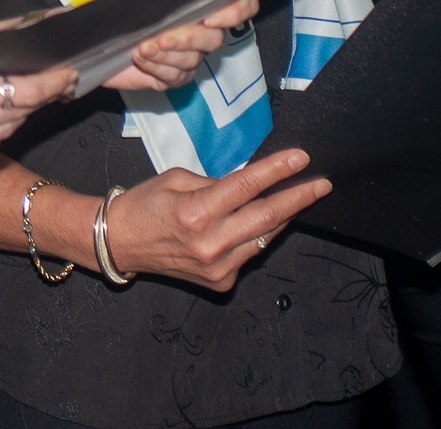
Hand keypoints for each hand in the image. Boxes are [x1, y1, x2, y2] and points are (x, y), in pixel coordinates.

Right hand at [84, 148, 328, 291]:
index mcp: (197, 211)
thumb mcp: (176, 179)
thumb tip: (249, 185)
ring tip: (299, 199)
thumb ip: (216, 184)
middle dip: (299, 198)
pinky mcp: (220, 282)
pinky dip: (258, 237)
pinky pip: (249, 255)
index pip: (247, 186)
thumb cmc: (143, 204)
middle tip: (322, 184)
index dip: (278, 171)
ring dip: (283, 218)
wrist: (118, 243)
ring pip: (265, 239)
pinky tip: (259, 224)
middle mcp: (211, 243)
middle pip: (268, 217)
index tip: (302, 158)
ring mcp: (218, 267)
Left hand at [100, 0, 257, 92]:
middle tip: (162, 36)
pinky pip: (175, 76)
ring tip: (141, 47)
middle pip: (215, 38)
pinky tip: (139, 58)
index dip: (237, 10)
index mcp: (200, 4)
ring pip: (193, 59)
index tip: (213, 17)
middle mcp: (202, 32)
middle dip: (188, 37)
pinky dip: (156, 67)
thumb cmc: (122, 8)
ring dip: (166, 54)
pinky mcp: (173, 77)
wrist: (96, 38)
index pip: (241, 4)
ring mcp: (190, 57)